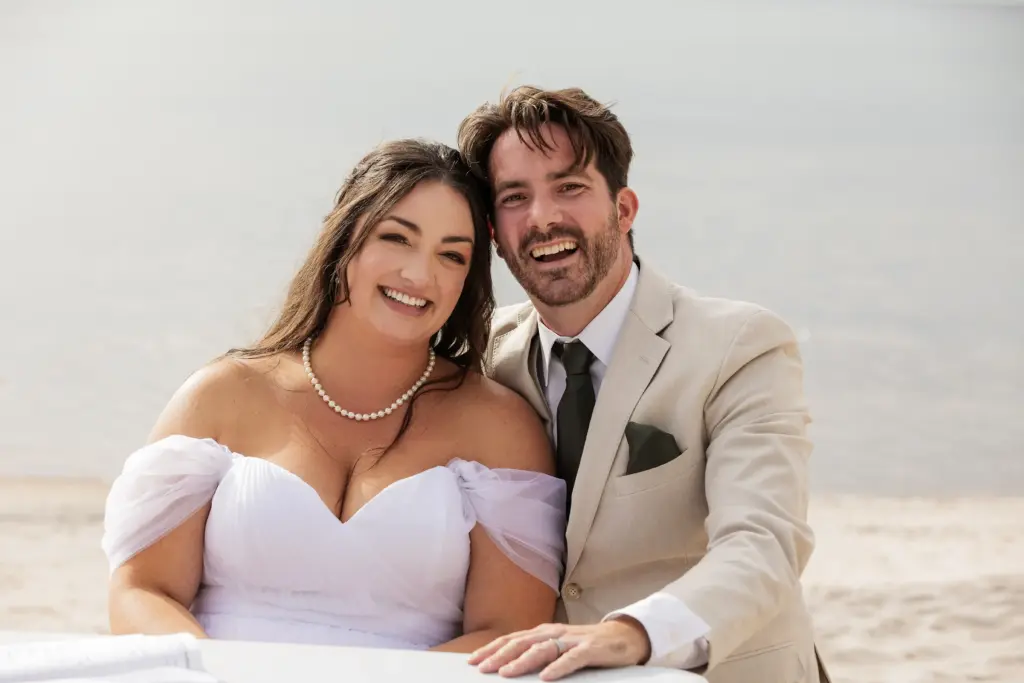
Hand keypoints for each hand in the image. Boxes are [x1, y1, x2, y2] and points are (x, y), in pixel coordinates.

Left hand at [468, 618, 651, 680]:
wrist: (624, 637)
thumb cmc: (587, 645)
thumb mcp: (558, 647)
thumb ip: (538, 653)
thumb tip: (509, 665)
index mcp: (544, 632)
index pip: (513, 639)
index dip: (492, 649)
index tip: (473, 660)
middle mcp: (554, 632)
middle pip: (522, 642)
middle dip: (499, 655)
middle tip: (481, 668)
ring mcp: (572, 640)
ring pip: (543, 648)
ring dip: (522, 661)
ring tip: (506, 673)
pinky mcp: (591, 649)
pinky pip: (572, 658)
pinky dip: (558, 666)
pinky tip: (546, 676)